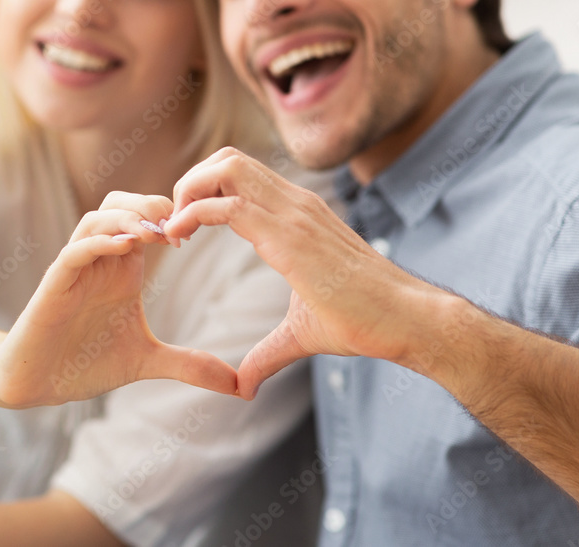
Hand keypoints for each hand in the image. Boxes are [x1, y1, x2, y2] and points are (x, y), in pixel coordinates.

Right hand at [0, 192, 236, 406]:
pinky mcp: (54, 285)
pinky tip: (126, 247)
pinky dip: (99, 243)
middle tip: (182, 219)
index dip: (173, 216)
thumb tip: (237, 386)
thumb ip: (190, 365)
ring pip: (96, 219)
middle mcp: (99, 261)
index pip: (145, 219)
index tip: (200, 232)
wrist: (39, 384)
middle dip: (150, 203)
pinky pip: (74, 251)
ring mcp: (75, 270)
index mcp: (122, 269)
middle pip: (120, 205)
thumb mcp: (148, 361)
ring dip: (127, 217)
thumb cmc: (86, 363)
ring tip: (158, 229)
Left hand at [164, 148, 450, 398]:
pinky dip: (192, 212)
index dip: (203, 191)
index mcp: (297, 214)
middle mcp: (295, 203)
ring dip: (187, 191)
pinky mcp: (291, 237)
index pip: (240, 173)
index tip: (183, 230)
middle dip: (189, 182)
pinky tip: (178, 237)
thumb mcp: (300, 333)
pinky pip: (229, 206)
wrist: (406, 320)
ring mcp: (294, 214)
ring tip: (172, 230)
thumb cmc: (364, 322)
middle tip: (172, 224)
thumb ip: (267, 353)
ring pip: (226, 168)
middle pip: (227, 158)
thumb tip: (244, 386)